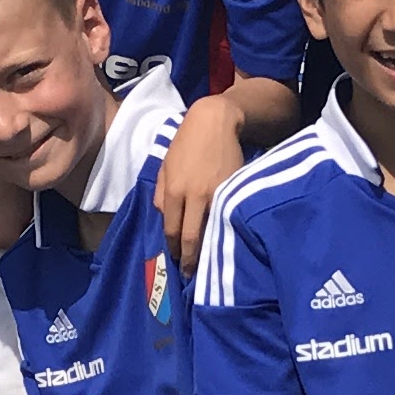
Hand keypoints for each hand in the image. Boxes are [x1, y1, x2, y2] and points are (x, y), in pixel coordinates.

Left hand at [154, 96, 249, 271]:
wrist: (215, 122)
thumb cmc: (186, 142)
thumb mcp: (165, 165)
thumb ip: (161, 193)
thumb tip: (164, 218)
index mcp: (174, 190)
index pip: (172, 229)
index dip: (173, 247)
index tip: (174, 259)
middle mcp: (194, 196)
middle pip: (190, 237)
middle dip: (189, 258)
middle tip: (190, 273)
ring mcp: (216, 194)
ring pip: (210, 230)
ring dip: (207, 249)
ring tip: (206, 263)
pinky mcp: (233, 189)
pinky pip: (226, 216)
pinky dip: (223, 230)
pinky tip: (222, 239)